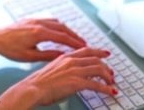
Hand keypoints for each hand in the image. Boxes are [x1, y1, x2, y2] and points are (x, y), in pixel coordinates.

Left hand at [0, 18, 86, 61]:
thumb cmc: (9, 49)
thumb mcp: (30, 56)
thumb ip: (48, 55)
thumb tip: (62, 55)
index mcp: (39, 33)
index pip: (62, 37)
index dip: (74, 43)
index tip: (83, 47)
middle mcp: (39, 23)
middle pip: (63, 28)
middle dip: (74, 35)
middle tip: (84, 43)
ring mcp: (35, 19)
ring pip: (57, 22)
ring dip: (67, 29)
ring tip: (74, 38)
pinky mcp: (31, 19)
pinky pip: (49, 20)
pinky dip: (58, 25)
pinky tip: (60, 30)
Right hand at [0, 47, 116, 108]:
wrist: (32, 89)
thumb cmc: (39, 83)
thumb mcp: (53, 70)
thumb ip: (64, 69)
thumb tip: (72, 75)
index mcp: (65, 57)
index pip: (87, 50)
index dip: (99, 51)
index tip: (106, 53)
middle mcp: (71, 61)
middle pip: (96, 59)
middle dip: (106, 67)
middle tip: (111, 74)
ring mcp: (75, 71)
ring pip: (99, 69)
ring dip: (108, 77)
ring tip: (111, 84)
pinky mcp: (77, 82)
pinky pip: (97, 84)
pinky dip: (106, 89)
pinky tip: (110, 92)